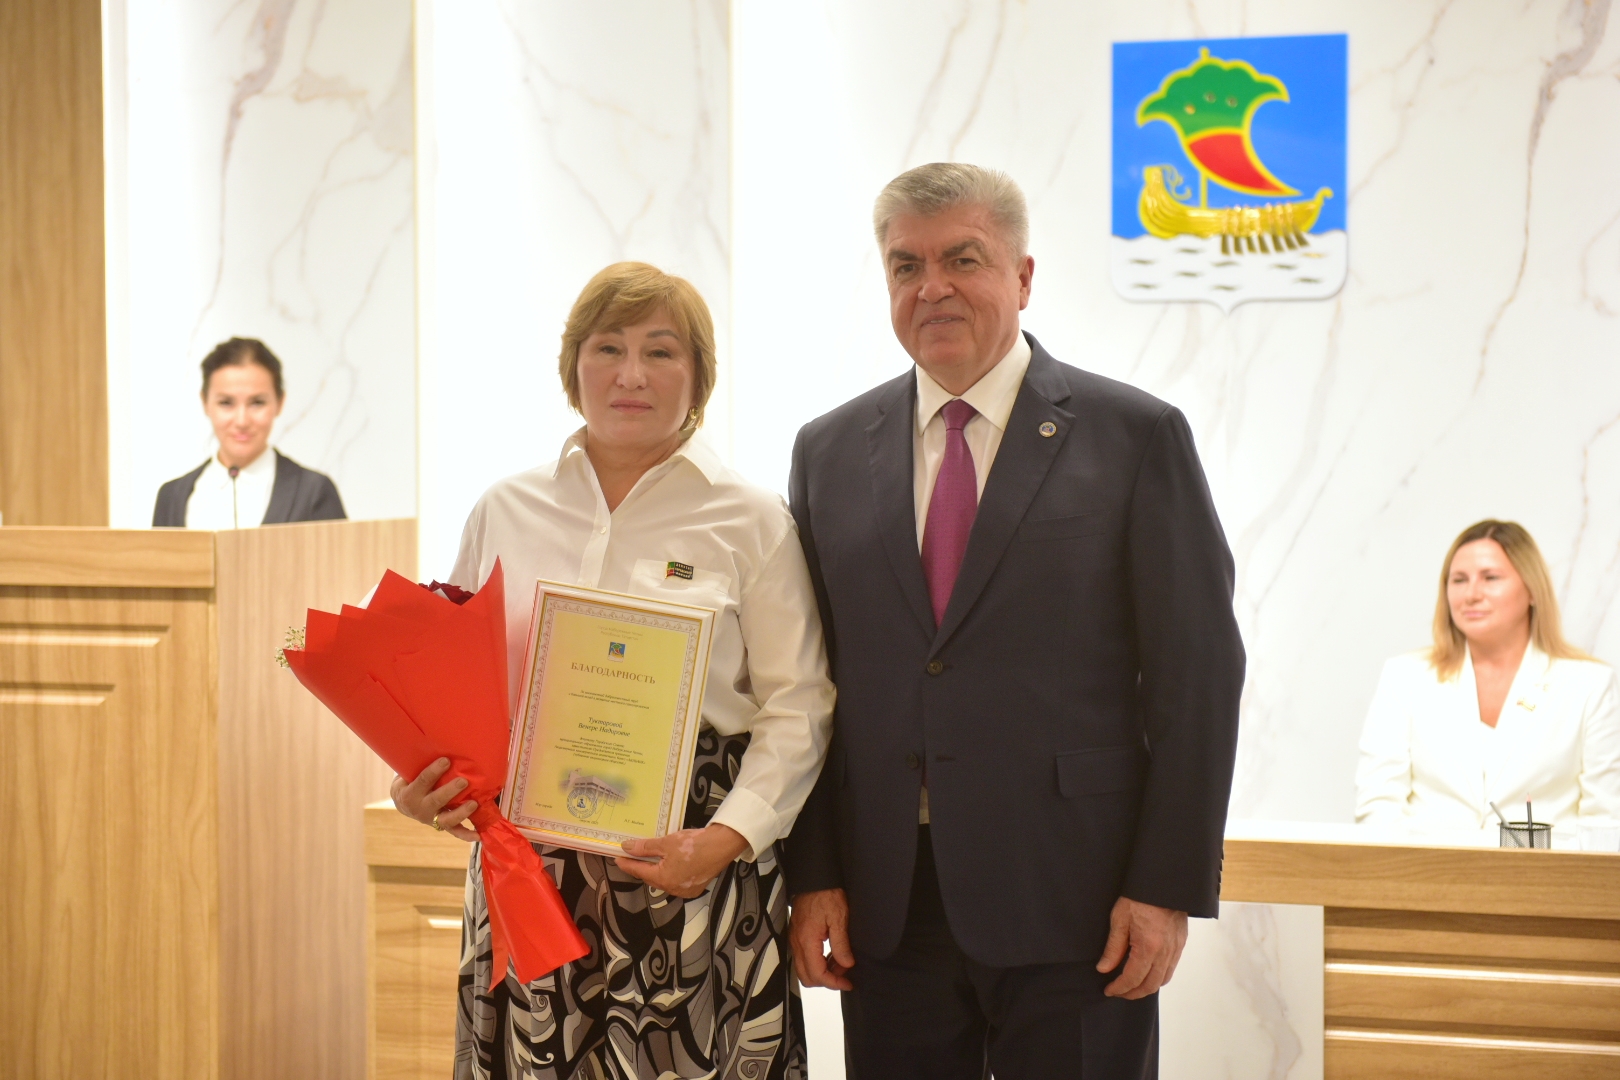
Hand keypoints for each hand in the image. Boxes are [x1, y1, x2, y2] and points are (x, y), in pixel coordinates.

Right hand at [391, 757, 478, 841]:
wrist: (403, 802)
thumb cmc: (410, 779)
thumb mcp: (408, 770)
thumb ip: (420, 759)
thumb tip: (437, 735)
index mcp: (409, 793)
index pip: (422, 781)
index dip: (433, 771)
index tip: (446, 760)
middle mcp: (420, 809)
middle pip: (436, 801)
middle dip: (450, 791)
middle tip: (463, 781)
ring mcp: (432, 819)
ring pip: (447, 820)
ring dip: (461, 812)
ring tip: (474, 804)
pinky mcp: (442, 826)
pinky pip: (455, 832)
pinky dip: (467, 835)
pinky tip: (479, 835)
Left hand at [617, 823, 748, 897]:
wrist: (722, 846)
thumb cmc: (694, 844)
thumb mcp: (666, 843)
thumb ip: (645, 847)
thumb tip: (627, 848)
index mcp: (664, 879)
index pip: (639, 871)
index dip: (627, 864)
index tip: (617, 858)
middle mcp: (673, 889)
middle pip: (651, 878)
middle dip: (642, 867)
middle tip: (633, 855)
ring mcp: (685, 891)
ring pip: (664, 880)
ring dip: (656, 870)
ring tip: (652, 858)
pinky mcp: (695, 888)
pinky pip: (676, 881)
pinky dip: (670, 873)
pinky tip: (670, 862)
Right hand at [789, 888, 854, 990]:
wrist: (814, 878)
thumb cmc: (826, 894)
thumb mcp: (839, 918)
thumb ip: (841, 944)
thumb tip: (846, 965)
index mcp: (807, 940)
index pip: (817, 974)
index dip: (833, 983)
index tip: (848, 983)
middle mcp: (797, 943)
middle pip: (806, 977)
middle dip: (826, 980)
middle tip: (844, 973)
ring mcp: (795, 940)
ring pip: (804, 969)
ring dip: (822, 972)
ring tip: (841, 962)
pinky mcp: (797, 936)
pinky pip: (804, 959)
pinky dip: (817, 963)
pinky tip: (831, 954)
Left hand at [1096, 895, 1187, 998]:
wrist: (1164, 882)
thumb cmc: (1140, 897)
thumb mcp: (1119, 920)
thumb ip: (1113, 948)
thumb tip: (1104, 969)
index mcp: (1149, 947)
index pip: (1133, 978)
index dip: (1119, 988)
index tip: (1109, 990)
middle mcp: (1165, 952)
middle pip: (1150, 985)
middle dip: (1132, 993)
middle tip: (1118, 992)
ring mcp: (1175, 949)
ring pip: (1163, 980)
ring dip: (1146, 987)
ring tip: (1131, 985)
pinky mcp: (1181, 944)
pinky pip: (1170, 968)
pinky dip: (1158, 977)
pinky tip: (1147, 972)